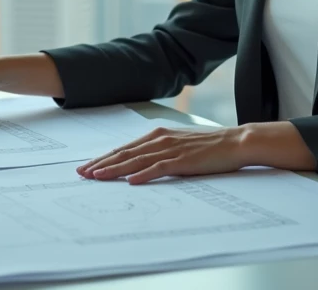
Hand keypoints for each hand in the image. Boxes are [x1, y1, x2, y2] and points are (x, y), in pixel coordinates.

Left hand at [76, 126, 248, 184]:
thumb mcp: (179, 145)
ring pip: (136, 160)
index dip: (104, 158)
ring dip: (115, 170)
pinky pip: (159, 168)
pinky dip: (143, 175)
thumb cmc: (209, 146)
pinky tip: (130, 181)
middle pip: (124, 153)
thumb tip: (140, 166)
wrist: (236, 141)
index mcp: (158, 135)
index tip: (87, 167)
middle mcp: (160, 139)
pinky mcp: (183, 160)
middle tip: (82, 174)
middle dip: (101, 164)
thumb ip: (160, 152)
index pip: (124, 149)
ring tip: (97, 177)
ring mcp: (171, 149)